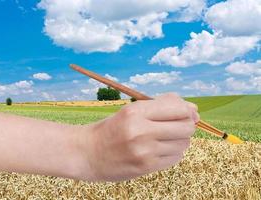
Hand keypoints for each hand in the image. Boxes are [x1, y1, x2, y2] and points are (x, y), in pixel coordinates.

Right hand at [81, 93, 199, 181]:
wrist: (88, 153)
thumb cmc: (111, 129)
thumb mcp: (130, 111)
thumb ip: (160, 106)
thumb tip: (192, 109)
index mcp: (135, 111)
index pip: (179, 108)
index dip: (187, 110)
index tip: (186, 112)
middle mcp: (141, 130)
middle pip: (186, 126)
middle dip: (187, 125)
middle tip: (177, 126)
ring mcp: (144, 151)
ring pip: (183, 144)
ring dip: (180, 140)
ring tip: (165, 139)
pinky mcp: (146, 167)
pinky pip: (175, 158)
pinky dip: (173, 152)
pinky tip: (161, 150)